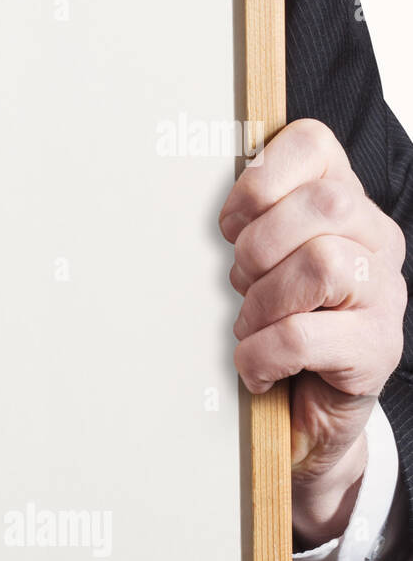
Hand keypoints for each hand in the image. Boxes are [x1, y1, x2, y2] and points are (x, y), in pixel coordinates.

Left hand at [219, 119, 406, 546]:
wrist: (303, 416)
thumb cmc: (274, 325)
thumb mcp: (254, 264)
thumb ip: (239, 221)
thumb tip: (173, 190)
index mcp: (343, 203)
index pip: (313, 144)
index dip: (259, 179)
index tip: (229, 223)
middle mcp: (375, 240)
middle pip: (325, 204)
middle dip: (259, 245)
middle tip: (241, 282)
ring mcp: (385, 294)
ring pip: (322, 264)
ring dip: (263, 301)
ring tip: (251, 326)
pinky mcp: (378, 349)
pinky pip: (304, 336)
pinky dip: (262, 353)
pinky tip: (258, 366)